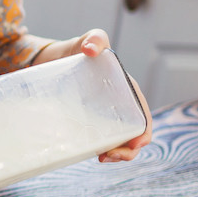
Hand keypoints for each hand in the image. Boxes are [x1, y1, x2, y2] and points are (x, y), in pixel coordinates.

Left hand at [45, 29, 152, 161]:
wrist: (53, 58)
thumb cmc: (79, 48)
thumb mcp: (90, 40)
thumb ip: (94, 38)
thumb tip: (91, 49)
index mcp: (127, 91)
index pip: (142, 115)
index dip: (143, 132)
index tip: (135, 145)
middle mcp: (119, 106)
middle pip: (133, 134)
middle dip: (129, 151)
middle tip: (109, 157)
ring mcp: (104, 116)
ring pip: (118, 141)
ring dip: (116, 154)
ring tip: (102, 158)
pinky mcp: (88, 122)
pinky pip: (99, 140)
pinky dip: (99, 150)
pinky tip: (89, 153)